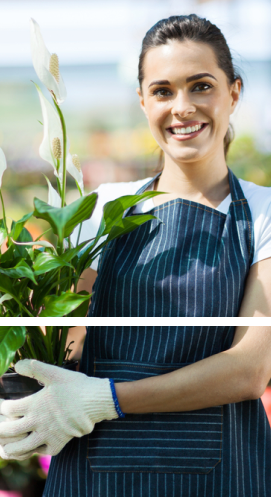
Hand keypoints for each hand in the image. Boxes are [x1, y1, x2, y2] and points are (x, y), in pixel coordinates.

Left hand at [0, 360, 117, 459]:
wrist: (95, 401)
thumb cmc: (76, 386)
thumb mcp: (55, 373)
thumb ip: (35, 368)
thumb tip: (17, 365)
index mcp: (35, 403)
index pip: (9, 409)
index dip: (2, 408)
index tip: (2, 406)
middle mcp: (38, 421)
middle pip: (9, 430)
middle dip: (0, 430)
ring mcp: (47, 434)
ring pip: (21, 448)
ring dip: (10, 448)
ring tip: (5, 447)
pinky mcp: (58, 443)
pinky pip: (41, 452)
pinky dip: (33, 451)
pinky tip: (31, 448)